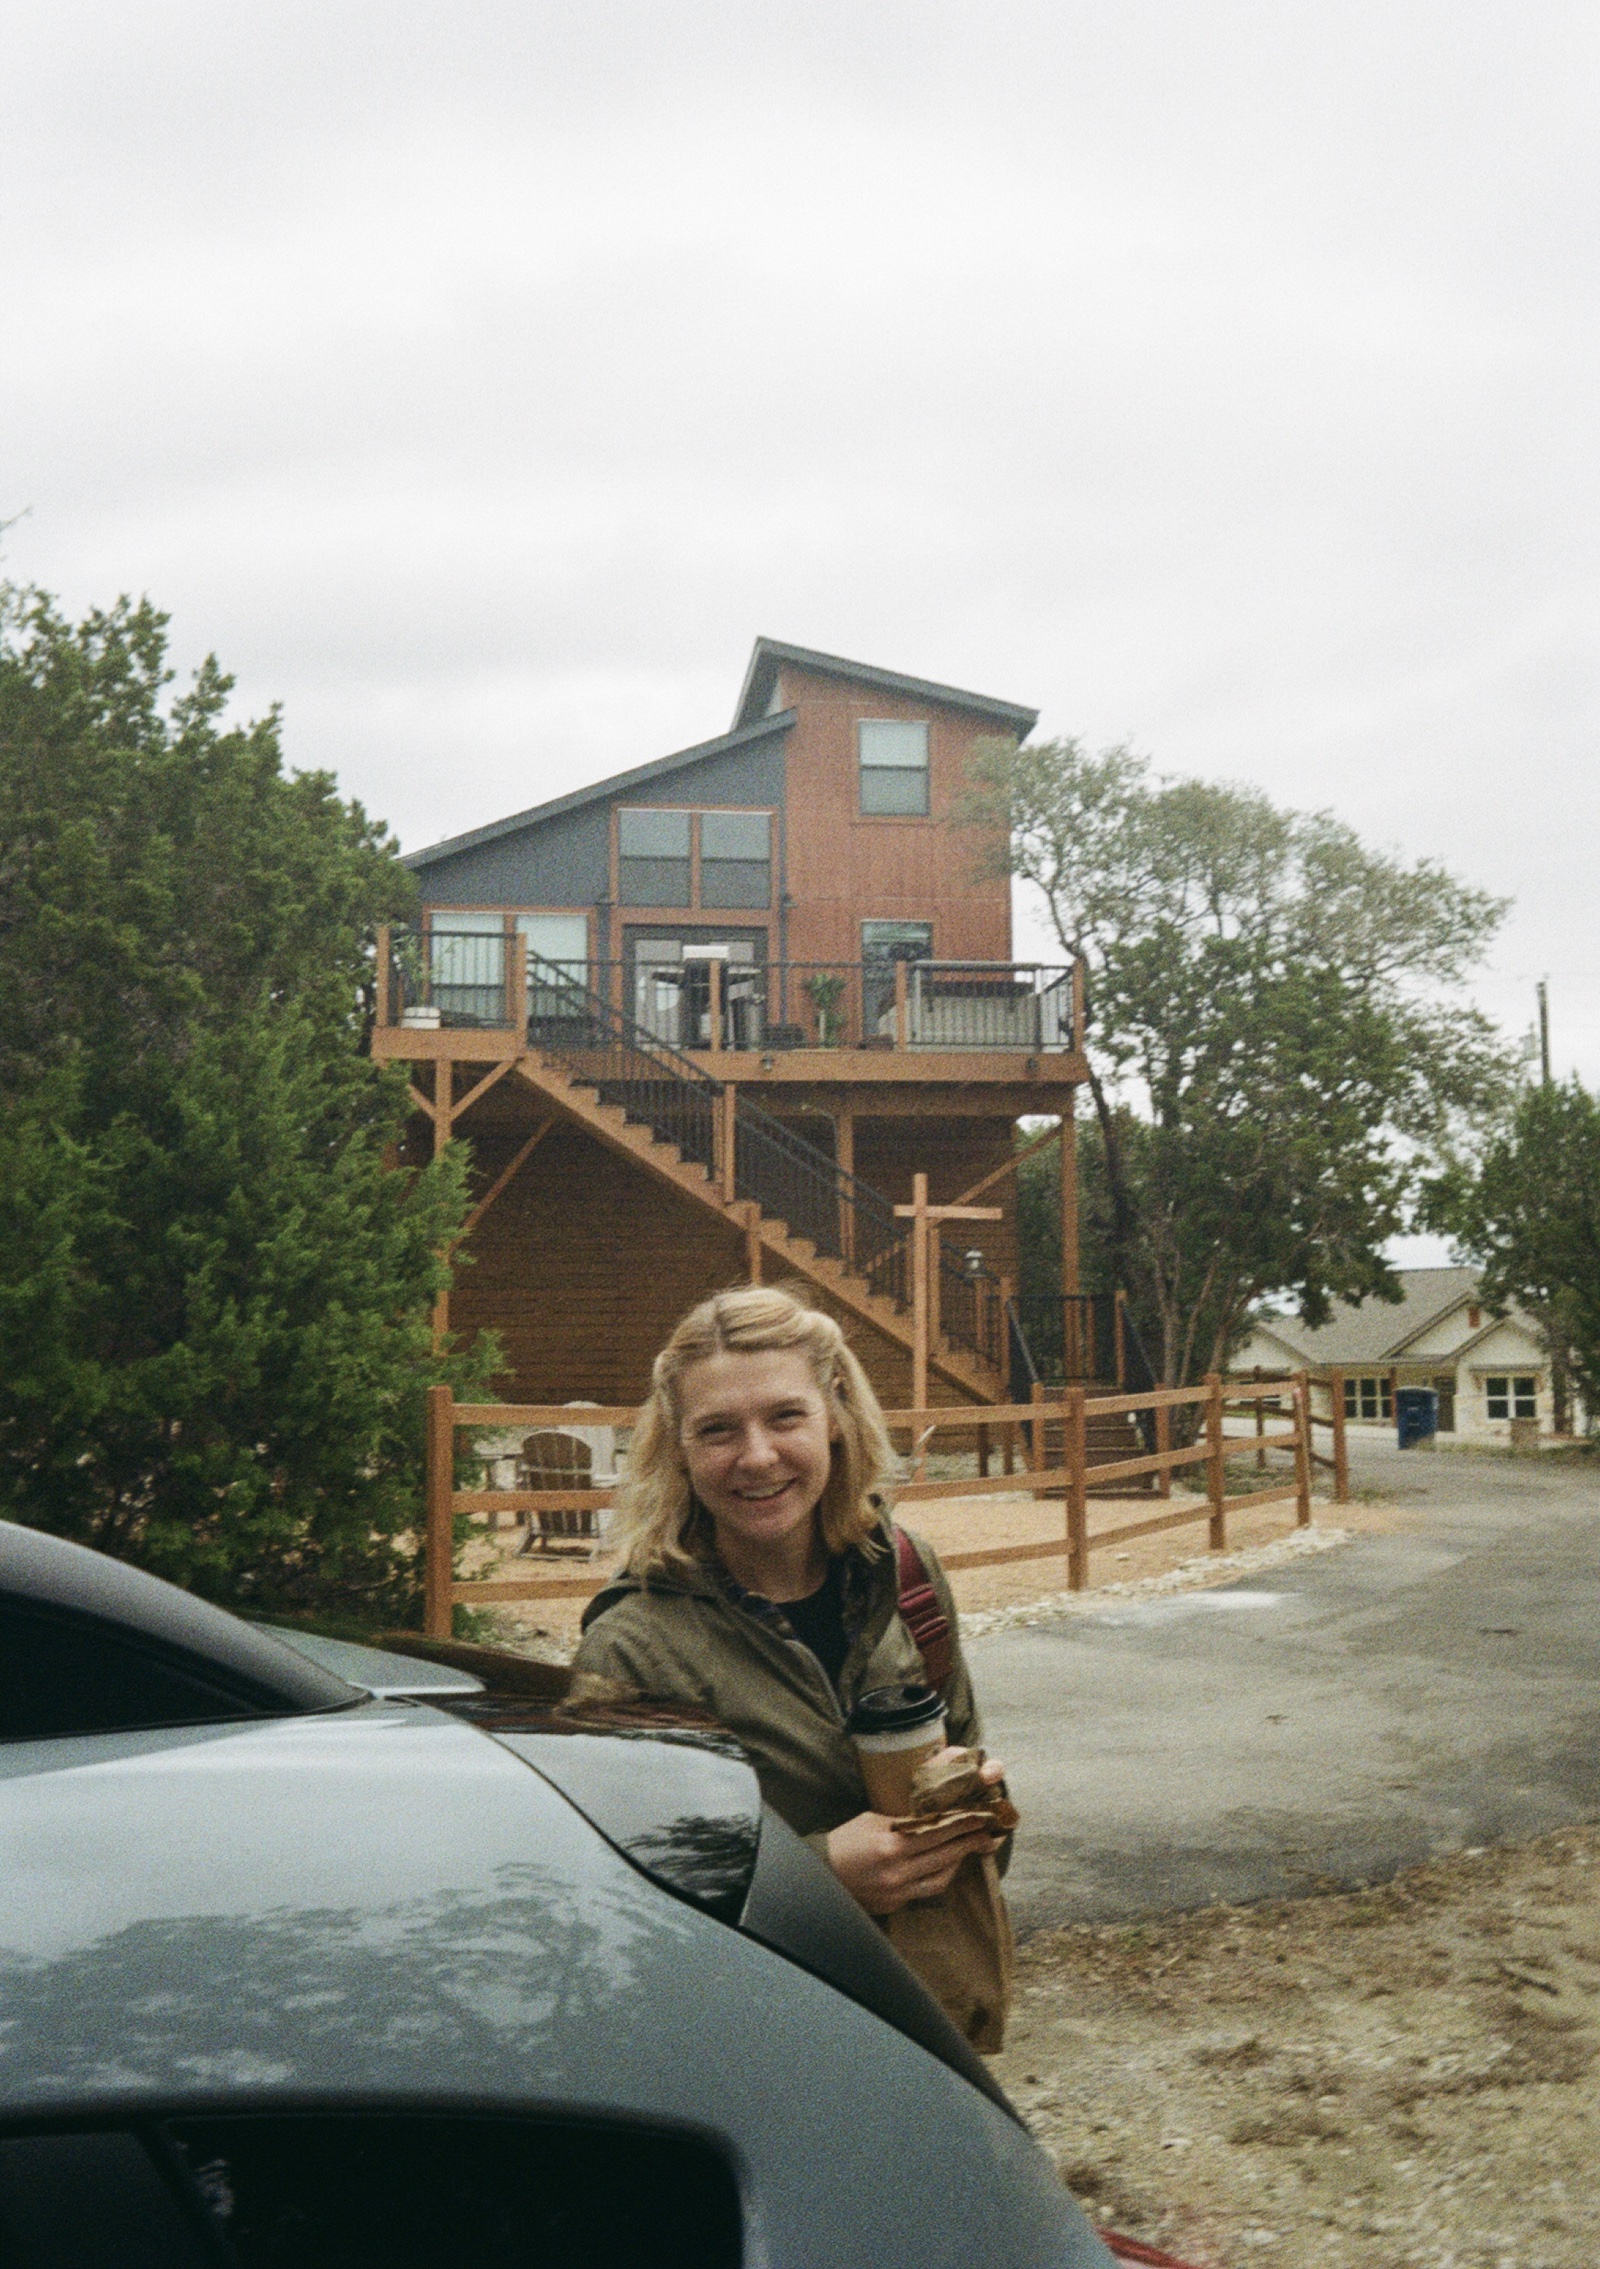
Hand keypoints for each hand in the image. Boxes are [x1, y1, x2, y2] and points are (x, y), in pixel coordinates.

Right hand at [824, 1806, 1002, 1916]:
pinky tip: (945, 1867)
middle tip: (989, 1836)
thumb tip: (932, 1819)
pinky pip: (925, 1891)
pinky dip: (938, 1877)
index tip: (981, 1818)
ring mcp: (898, 1893)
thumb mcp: (872, 1821)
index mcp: (892, 1847)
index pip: (937, 1833)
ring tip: (970, 1851)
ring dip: (957, 1864)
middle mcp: (898, 1873)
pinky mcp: (895, 1905)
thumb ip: (903, 1823)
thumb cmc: (845, 1841)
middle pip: (945, 1857)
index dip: (963, 1825)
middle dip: (969, 1844)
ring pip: (940, 1879)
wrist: (821, 1873)